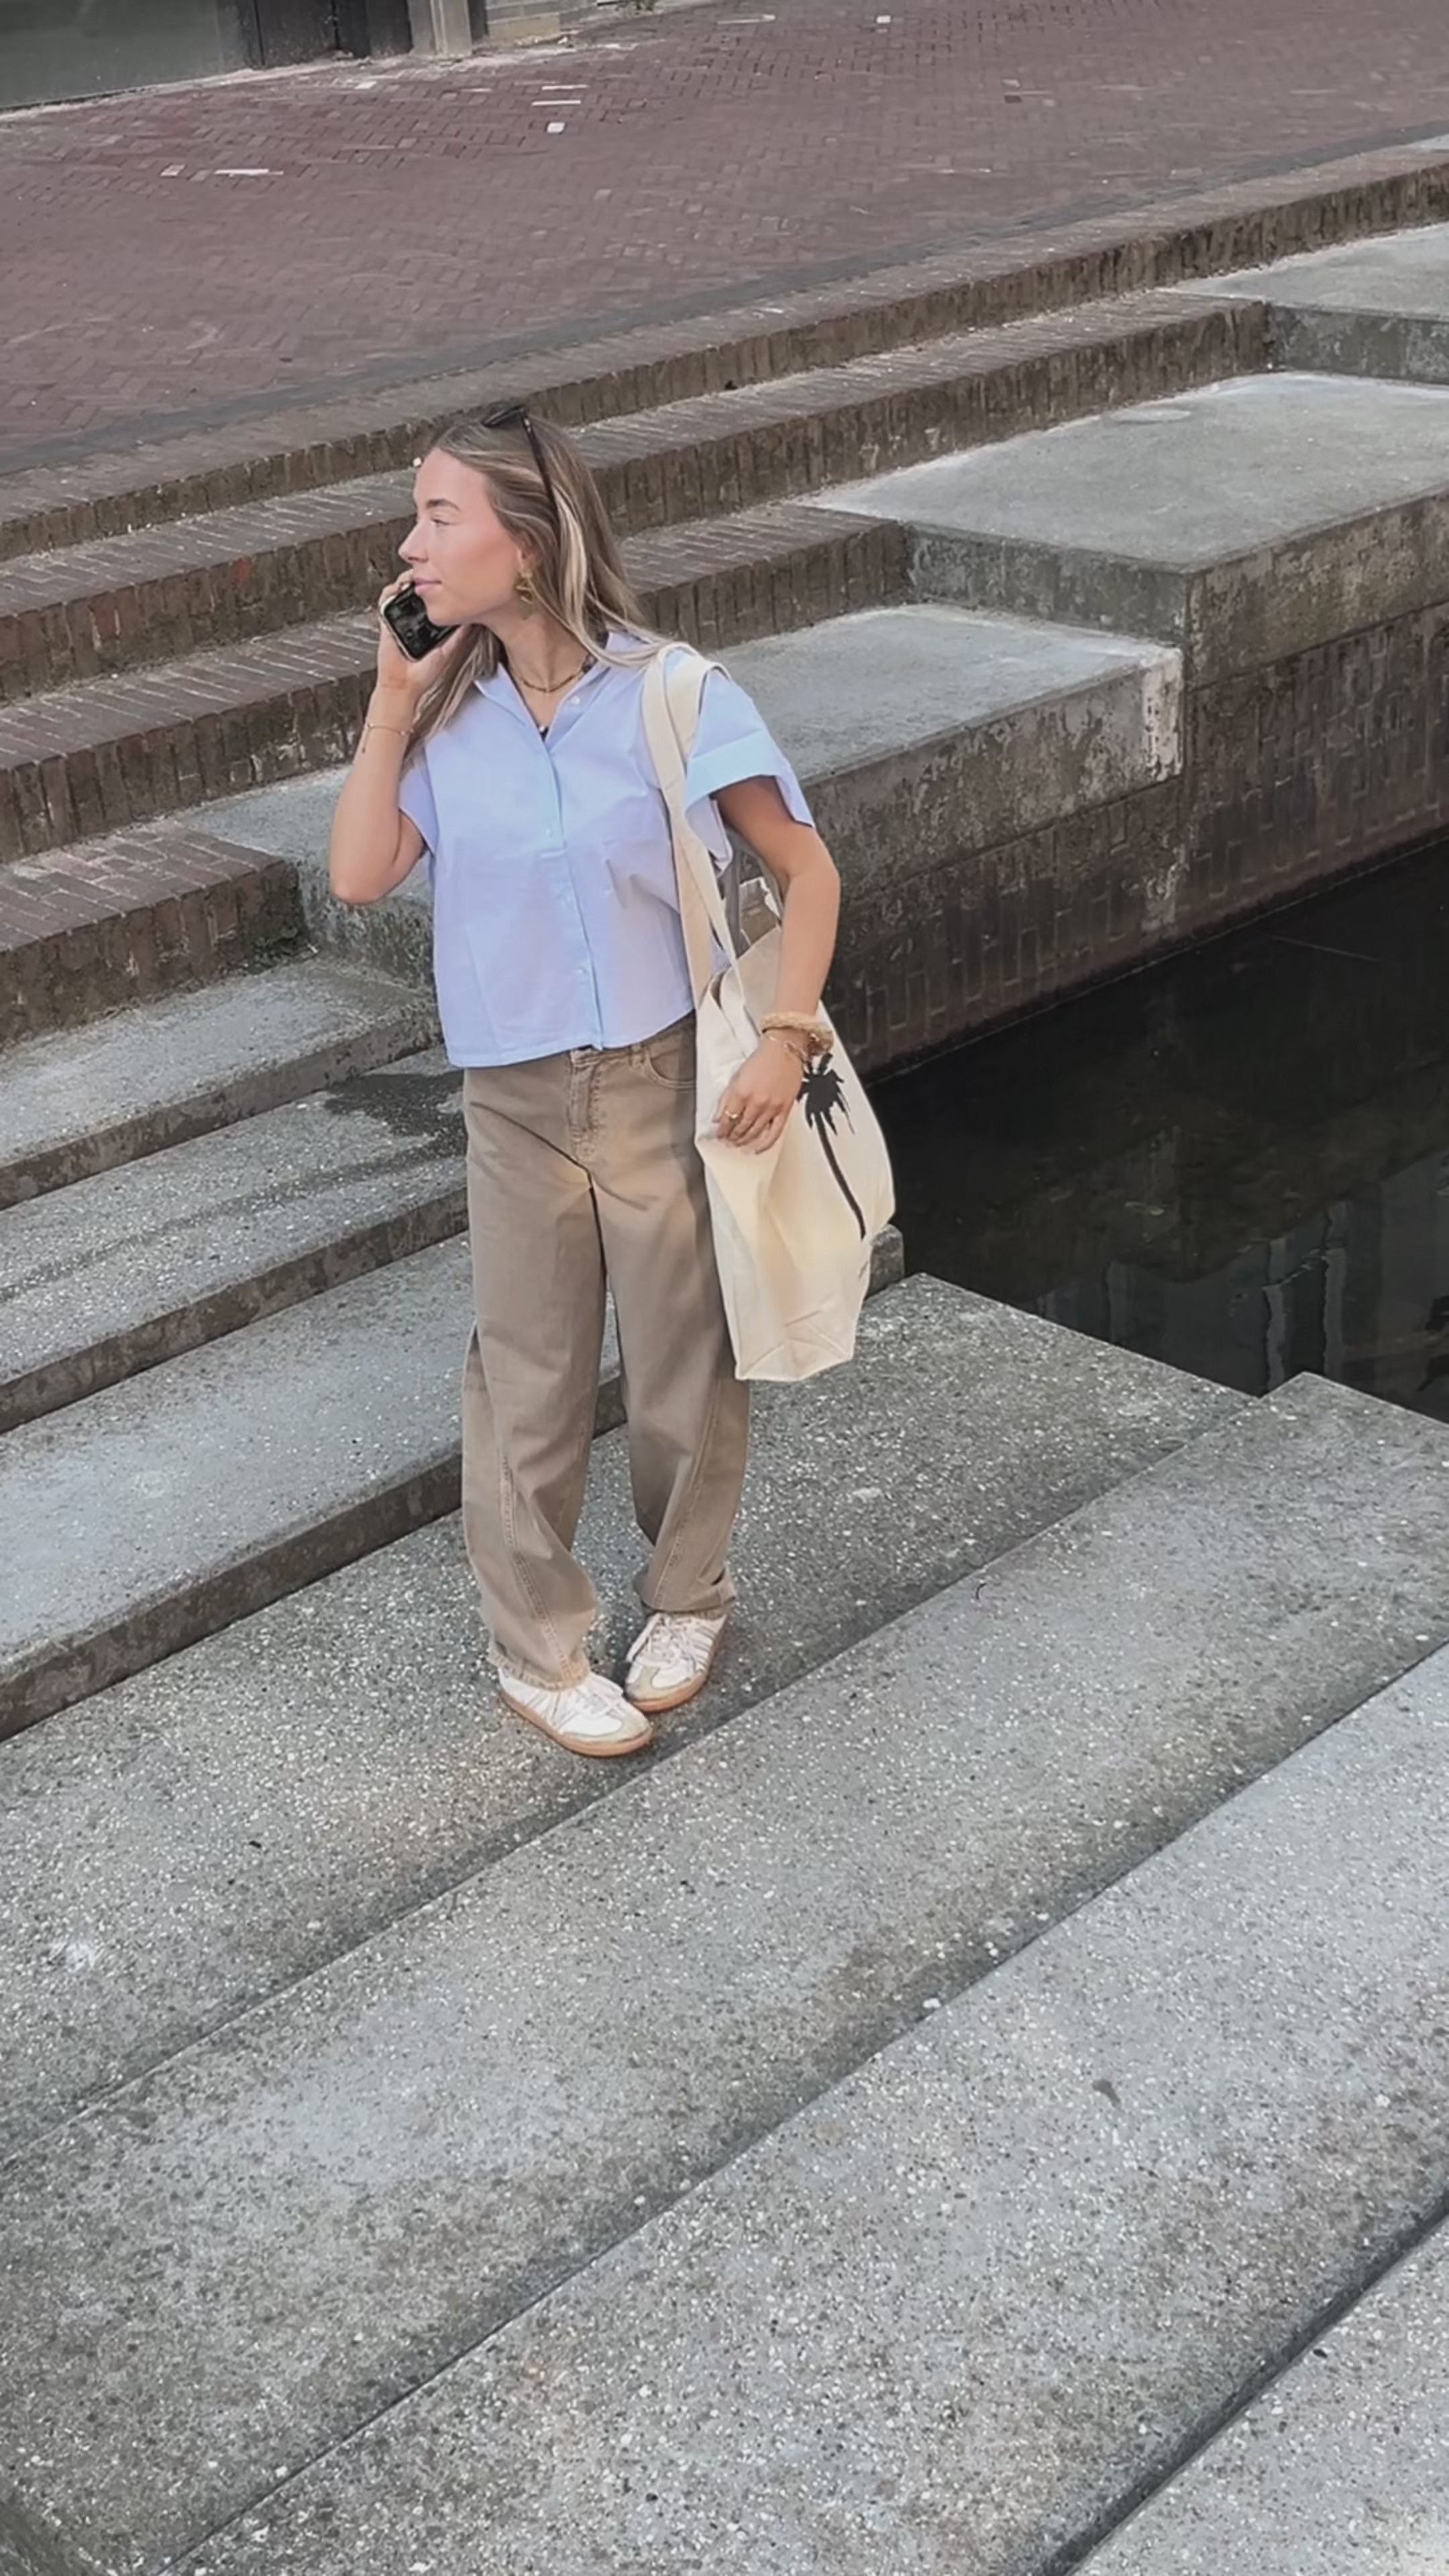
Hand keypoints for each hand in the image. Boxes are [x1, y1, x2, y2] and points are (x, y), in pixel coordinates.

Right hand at [375, 578, 462, 701]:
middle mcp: (413, 619)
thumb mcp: (447, 650)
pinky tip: (399, 588)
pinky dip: (391, 591)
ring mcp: (399, 618)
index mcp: (427, 624)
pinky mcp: (386, 621)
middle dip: (421, 578)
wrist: (404, 683)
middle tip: (428, 573)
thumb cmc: (422, 673)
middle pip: (416, 591)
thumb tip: (471, 621)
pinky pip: (385, 600)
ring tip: (413, 578)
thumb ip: (458, 636)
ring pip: (401, 590)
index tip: (443, 578)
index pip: (431, 598)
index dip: (436, 586)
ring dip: (406, 581)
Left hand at [715, 1036, 801, 1152]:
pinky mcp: (784, 1110)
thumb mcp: (737, 1076)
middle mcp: (756, 1102)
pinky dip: (764, 1144)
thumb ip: (726, 1098)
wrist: (784, 1050)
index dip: (722, 1130)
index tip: (719, 1134)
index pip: (727, 1119)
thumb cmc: (762, 1059)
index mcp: (741, 1092)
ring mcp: (771, 1108)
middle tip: (728, 1141)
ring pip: (754, 1132)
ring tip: (738, 1144)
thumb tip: (718, 1117)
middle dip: (732, 1136)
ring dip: (744, 1140)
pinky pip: (774, 1133)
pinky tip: (757, 1149)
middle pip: (740, 1127)